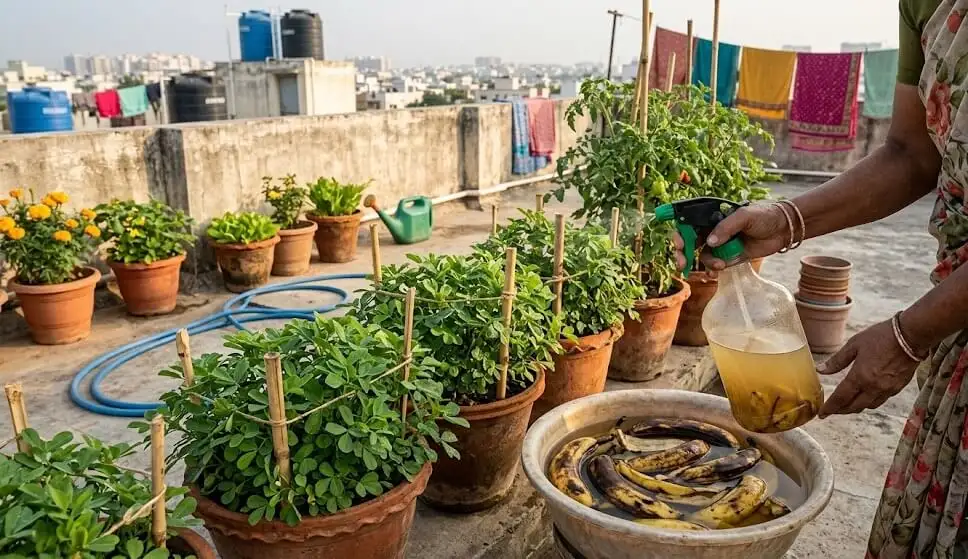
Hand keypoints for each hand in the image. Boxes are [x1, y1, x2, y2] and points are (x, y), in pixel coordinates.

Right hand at [673, 203, 789, 270]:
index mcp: (713, 216)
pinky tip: (718, 270)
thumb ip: (726, 227)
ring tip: (719, 265)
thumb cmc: (765, 216)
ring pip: (703, 255)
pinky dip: (713, 268)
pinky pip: (715, 264)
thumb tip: (710, 242)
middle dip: (684, 253)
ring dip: (706, 262)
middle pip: (690, 241)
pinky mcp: (729, 256)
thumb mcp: (744, 216)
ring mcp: (721, 244)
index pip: (689, 223)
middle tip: (683, 264)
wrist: (784, 229)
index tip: (679, 244)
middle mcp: (714, 230)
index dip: (680, 233)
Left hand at [818, 320, 919, 416]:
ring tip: (847, 404)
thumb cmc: (881, 337)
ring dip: (856, 407)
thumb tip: (821, 370)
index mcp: (860, 377)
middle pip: (855, 406)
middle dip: (841, 410)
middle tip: (832, 410)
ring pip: (869, 406)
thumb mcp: (854, 345)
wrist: (911, 336)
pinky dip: (870, 401)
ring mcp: (888, 389)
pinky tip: (866, 396)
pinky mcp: (898, 388)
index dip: (830, 408)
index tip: (821, 414)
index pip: (841, 398)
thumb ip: (837, 360)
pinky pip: (881, 400)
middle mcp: (874, 387)